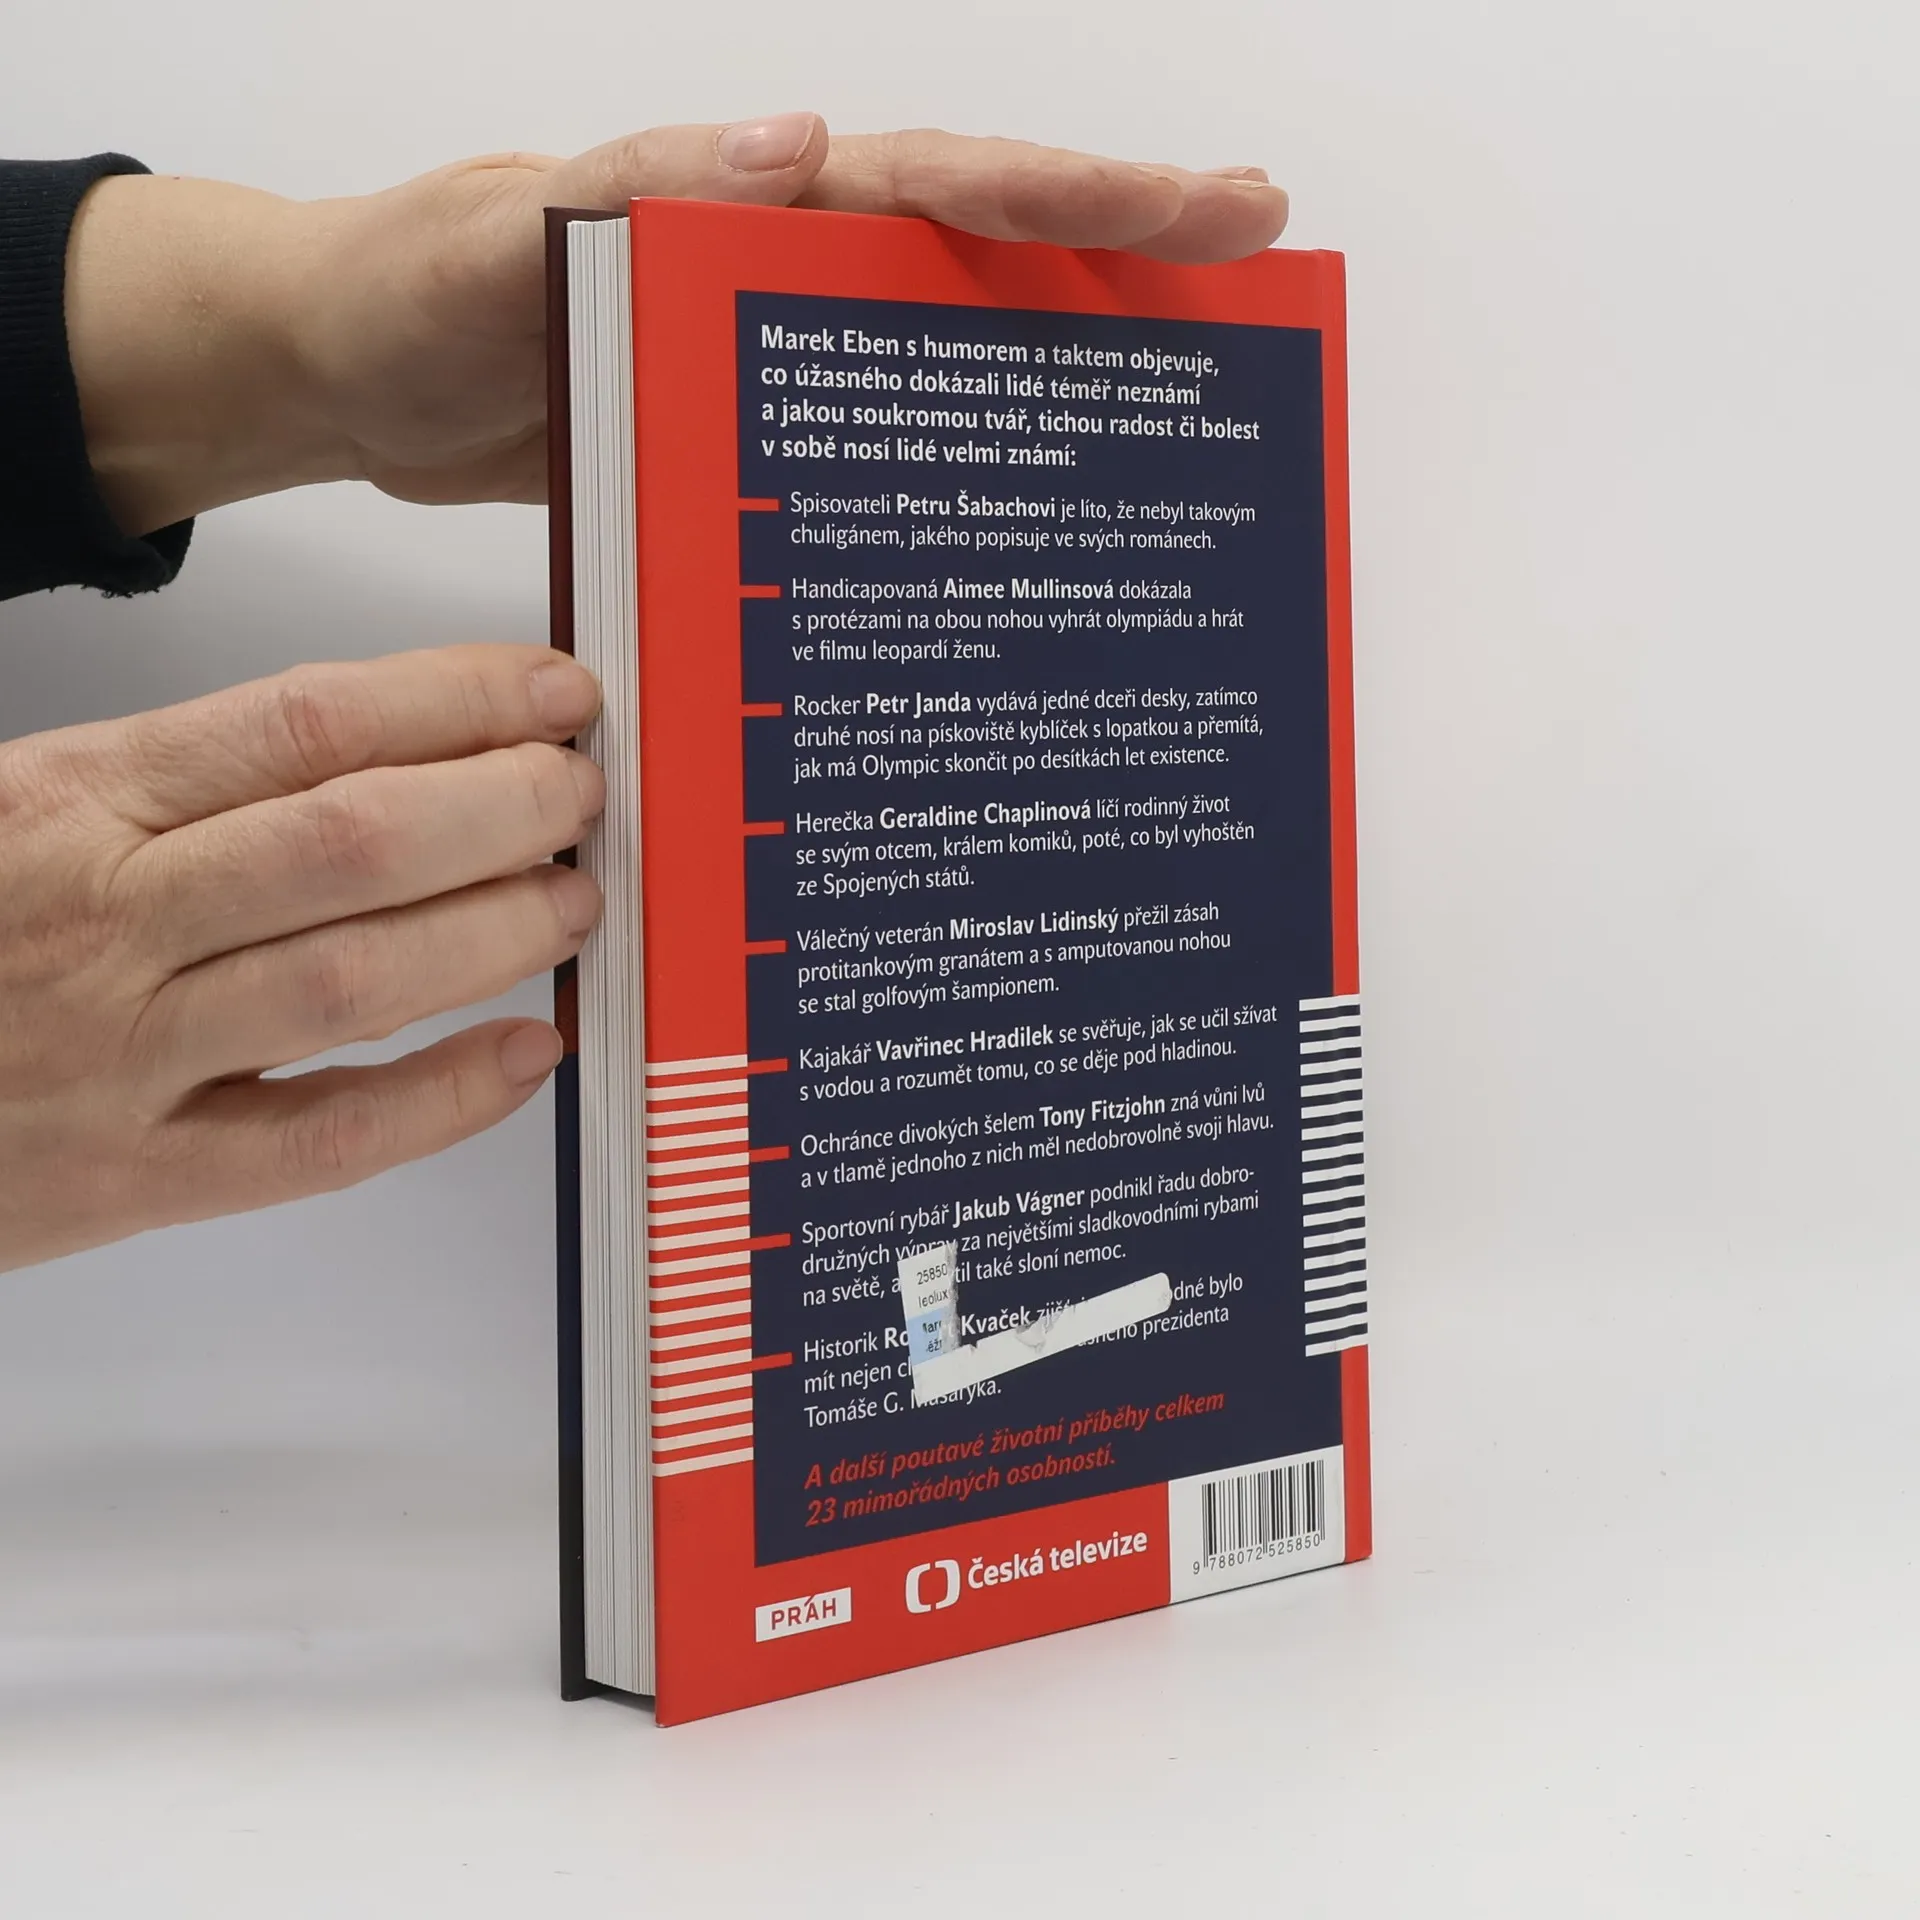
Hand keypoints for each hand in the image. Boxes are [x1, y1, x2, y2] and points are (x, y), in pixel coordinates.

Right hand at [0, 645, 603, 1272]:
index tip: (550, 695)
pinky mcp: (131, 1177)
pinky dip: (441, 1101)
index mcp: (74, 799)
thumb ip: (178, 785)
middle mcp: (105, 916)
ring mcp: (120, 1053)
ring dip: (492, 932)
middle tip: (578, 794)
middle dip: (501, 807)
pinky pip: (318, 1141)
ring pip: (352, 979)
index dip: (458, 700)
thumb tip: (383, 756)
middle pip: (352, 842)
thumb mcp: (18, 806)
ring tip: (575, 900)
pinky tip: (526, 1053)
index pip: (307, 722)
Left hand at [66, 120, 1289, 532]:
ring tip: (1175, 402)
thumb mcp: (505, 234)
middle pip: (977, 250)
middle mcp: (778, 262)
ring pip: (938, 343)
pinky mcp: (740, 432)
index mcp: (745, 195)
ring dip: (1051, 360)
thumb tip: (804, 141)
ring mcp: (766, 350)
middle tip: (1250, 273)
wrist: (345, 375)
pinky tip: (1000, 519)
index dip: (1075, 194)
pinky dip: (941, 462)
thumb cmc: (405, 289)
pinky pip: (864, 437)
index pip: (935, 181)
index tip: (1206, 204)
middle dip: (1117, 256)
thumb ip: (642, 192)